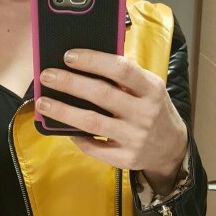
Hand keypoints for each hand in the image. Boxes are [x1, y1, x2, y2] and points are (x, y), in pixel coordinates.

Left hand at [37, 49, 187, 194]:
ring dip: (63, 111)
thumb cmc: (152, 109)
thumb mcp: (149, 88)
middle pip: (101, 94)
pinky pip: (95, 148)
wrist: (171, 147)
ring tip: (43, 103)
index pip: (121, 69)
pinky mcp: (126, 159)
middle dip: (69, 83)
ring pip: (92, 122)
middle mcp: (145, 113)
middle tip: (46, 76)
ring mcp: (136, 138)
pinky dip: (77, 137)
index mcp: (151, 89)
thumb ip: (125, 77)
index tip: (68, 56)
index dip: (93, 60)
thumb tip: (83, 63)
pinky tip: (64, 127)